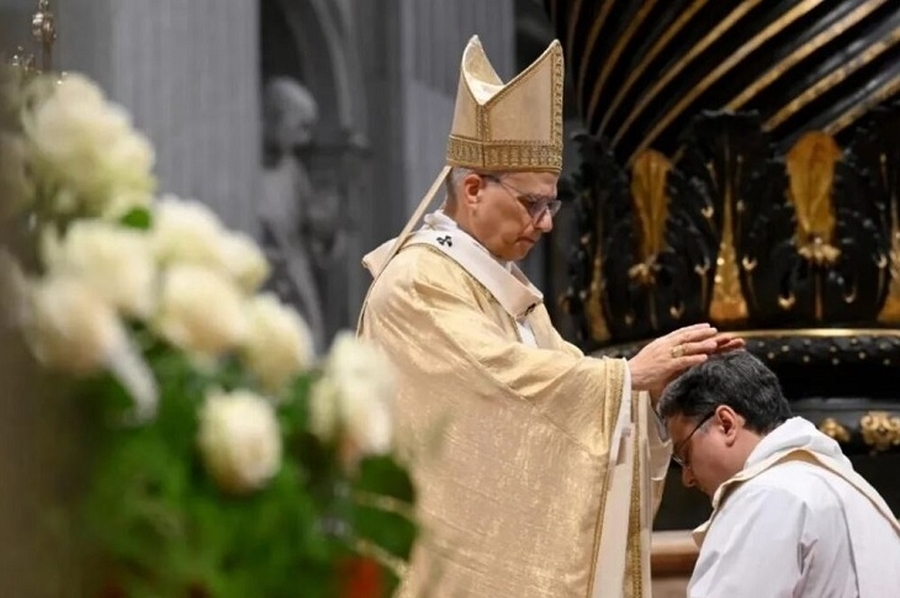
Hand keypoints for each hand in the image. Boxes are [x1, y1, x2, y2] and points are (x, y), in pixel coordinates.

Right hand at [627, 323, 743, 400]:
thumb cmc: (639, 369)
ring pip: (686, 347)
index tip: (705, 325)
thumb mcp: (652, 355)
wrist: (627, 375)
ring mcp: (665, 355)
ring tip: (714, 343)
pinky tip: (704, 358)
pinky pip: (683, 361)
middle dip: (701, 333)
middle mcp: (663, 346)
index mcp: (660, 343)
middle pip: (686, 336)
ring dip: (701, 344)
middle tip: (714, 330)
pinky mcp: (665, 366)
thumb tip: (674, 353)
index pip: (680, 332)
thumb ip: (663, 353)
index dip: (694, 328)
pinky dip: (694, 358)